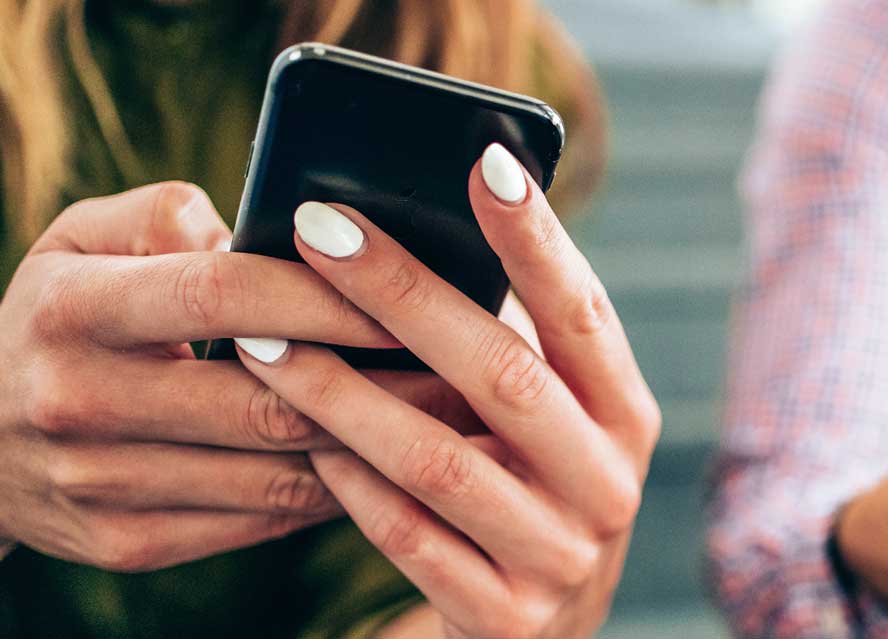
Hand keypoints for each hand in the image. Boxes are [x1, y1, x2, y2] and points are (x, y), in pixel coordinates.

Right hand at [0, 182, 477, 570]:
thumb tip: (272, 230)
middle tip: (464, 369)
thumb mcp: (83, 239)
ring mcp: (98, 485)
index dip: (325, 295)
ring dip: (372, 448)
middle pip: (265, 400)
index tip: (411, 293)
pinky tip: (384, 464)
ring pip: (274, 470)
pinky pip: (256, 520)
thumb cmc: (62, 314)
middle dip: (380, 385)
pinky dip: (329, 493)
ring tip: (446, 419)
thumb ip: (172, 213)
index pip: (222, 296)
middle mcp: (76, 401)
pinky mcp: (125, 543)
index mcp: (69, 310)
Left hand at [234, 144, 659, 638]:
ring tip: (263, 342)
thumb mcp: (542, 424)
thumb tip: (410, 239)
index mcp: (624, 418)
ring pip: (438, 460)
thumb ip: (506, 350)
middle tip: (319, 228)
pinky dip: (348, 482)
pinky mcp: (503, 618)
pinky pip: (408, 537)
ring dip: (342, 393)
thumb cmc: (523, 492)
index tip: (486, 161)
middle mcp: (607, 485)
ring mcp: (560, 558)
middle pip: (504, 374)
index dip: (537, 240)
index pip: (584, 314)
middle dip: (404, 294)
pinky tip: (300, 440)